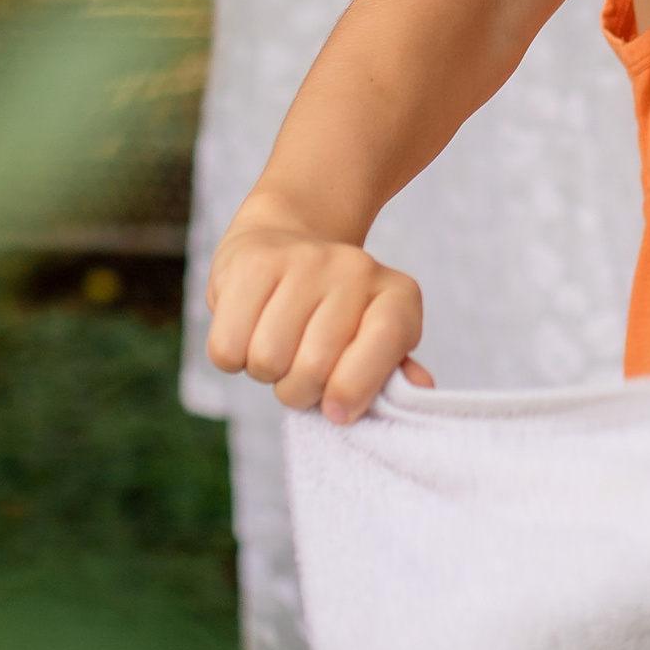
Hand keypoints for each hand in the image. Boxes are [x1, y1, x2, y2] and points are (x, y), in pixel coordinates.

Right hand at [205, 222, 430, 420]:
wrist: (284, 239)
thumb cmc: (331, 313)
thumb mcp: (373, 339)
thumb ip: (392, 369)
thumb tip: (421, 387)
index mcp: (397, 295)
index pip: (386, 340)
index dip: (357, 388)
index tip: (336, 410)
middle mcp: (356, 269)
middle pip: (315, 367)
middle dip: (298, 389)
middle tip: (299, 369)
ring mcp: (304, 260)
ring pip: (267, 360)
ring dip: (265, 372)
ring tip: (276, 345)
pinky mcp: (253, 263)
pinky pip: (227, 347)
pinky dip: (232, 357)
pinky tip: (247, 330)